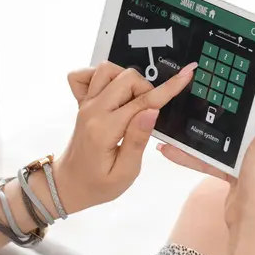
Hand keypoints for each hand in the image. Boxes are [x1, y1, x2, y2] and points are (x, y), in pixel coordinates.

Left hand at [54, 61, 197, 213]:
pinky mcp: (80, 103)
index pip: (142, 102)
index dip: (168, 88)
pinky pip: (83, 75)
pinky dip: (98, 76)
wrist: (68, 184)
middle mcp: (93, 111)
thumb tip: (152, 110)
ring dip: (126, 80)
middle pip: (126, 78)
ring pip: (107, 70)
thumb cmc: (98, 185)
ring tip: (133, 103)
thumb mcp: (125, 173)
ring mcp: (85, 104)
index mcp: (105, 129)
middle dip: (146, 89)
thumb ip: (138, 140)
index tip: (186, 74)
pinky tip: (111, 92)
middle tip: (149, 114)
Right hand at [157, 61, 254, 235]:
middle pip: (237, 116)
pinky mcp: (233, 172)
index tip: (222, 65)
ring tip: (170, 123)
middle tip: (188, 91)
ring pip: (219, 137)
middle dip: (211, 106)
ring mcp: (248, 158)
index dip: (246, 81)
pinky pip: (210, 157)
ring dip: (195, 133)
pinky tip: (169, 149)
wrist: (252, 226)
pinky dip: (191, 155)